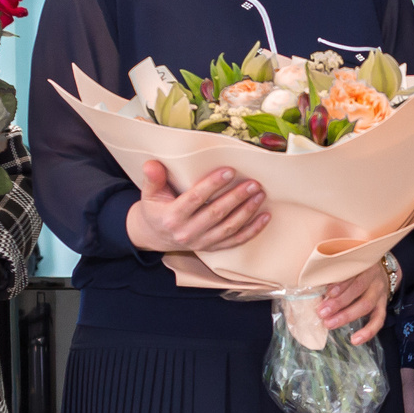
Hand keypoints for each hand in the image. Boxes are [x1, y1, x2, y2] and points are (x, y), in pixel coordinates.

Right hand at [126, 159, 268, 252]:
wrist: (156, 236)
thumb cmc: (156, 209)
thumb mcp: (149, 194)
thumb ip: (152, 178)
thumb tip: (152, 164)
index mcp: (171, 217)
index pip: (194, 199)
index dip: (212, 185)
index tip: (229, 171)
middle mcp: (187, 233)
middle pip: (216, 214)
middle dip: (236, 197)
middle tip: (253, 183)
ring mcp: (201, 243)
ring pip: (228, 228)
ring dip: (247, 212)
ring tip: (259, 194)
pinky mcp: (212, 248)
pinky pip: (235, 241)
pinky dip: (252, 230)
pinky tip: (265, 217)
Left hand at [316, 262, 391, 345]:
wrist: (381, 271)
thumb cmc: (355, 270)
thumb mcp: (347, 267)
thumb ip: (334, 277)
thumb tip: (315, 291)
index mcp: (362, 265)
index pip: (352, 274)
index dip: (340, 285)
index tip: (326, 294)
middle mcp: (373, 277)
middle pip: (358, 290)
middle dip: (339, 303)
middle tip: (322, 313)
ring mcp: (380, 292)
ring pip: (366, 305)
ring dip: (347, 316)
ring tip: (330, 324)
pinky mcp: (383, 305)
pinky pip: (379, 320)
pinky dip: (368, 331)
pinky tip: (355, 340)